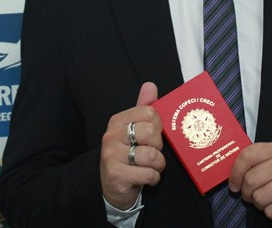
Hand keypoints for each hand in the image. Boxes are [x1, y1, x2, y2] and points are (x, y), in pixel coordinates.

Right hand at [100, 82, 165, 209]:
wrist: (112, 186)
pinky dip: (153, 178)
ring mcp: (112, 155)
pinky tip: (146, 178)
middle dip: (158, 147)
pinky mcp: (116, 174)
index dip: (158, 127)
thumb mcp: (134, 130)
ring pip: (151, 155)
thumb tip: (150, 85)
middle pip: (151, 132)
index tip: (152, 137)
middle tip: (151, 153)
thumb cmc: (128, 156)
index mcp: (118, 121)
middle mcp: (112, 135)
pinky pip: (148, 173)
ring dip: (158, 165)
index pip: (150, 113)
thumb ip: (143, 108)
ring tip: (150, 167)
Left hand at [228, 142, 271, 221]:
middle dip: (246, 193)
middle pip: (250, 180)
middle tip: (251, 196)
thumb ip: (258, 160)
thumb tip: (233, 173)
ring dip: (259, 204)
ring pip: (258, 198)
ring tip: (267, 200)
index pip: (247, 155)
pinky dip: (270, 212)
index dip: (235, 172)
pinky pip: (271, 211)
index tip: (234, 184)